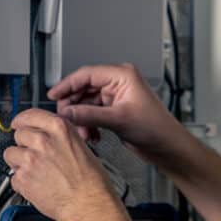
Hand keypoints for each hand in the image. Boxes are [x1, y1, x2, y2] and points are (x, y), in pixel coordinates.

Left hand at [3, 108, 115, 220]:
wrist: (88, 204)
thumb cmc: (92, 181)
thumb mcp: (81, 146)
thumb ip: (60, 137)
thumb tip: (47, 136)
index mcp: (59, 128)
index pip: (29, 115)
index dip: (22, 121)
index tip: (19, 124)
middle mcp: (42, 141)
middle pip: (18, 134)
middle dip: (24, 144)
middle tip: (35, 154)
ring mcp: (29, 160)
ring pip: (10, 154)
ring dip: (18, 161)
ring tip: (34, 171)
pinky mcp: (22, 179)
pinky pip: (13, 176)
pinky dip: (22, 182)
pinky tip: (37, 185)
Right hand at [47, 64, 184, 162]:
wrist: (167, 146)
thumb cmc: (155, 128)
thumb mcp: (118, 120)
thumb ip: (89, 115)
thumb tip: (67, 112)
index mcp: (122, 75)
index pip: (86, 74)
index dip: (67, 84)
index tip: (53, 95)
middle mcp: (118, 83)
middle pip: (84, 89)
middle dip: (74, 106)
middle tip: (65, 118)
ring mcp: (116, 97)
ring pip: (87, 104)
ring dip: (81, 119)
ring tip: (82, 132)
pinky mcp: (115, 110)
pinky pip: (93, 114)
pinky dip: (89, 124)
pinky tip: (91, 135)